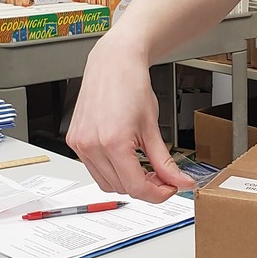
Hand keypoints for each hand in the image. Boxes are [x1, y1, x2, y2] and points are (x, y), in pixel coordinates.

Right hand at [66, 34, 194, 201]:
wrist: (113, 64)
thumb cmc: (131, 86)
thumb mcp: (153, 128)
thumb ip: (166, 162)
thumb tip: (181, 182)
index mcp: (112, 142)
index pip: (135, 187)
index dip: (157, 194)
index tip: (170, 188)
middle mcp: (91, 145)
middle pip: (122, 188)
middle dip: (145, 187)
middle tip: (162, 176)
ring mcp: (80, 144)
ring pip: (107, 183)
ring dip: (127, 182)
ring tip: (144, 167)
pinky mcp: (75, 141)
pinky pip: (94, 170)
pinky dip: (112, 171)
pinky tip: (126, 159)